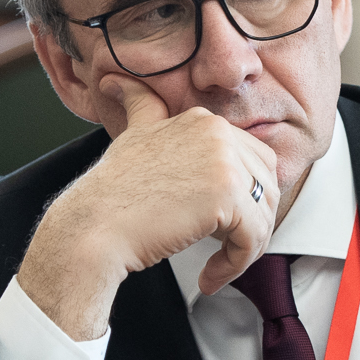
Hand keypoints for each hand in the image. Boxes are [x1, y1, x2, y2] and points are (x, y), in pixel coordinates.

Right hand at [17, 72, 279, 339]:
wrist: (93, 226)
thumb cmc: (111, 193)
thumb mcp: (132, 136)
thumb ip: (140, 106)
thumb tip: (117, 81)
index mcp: (204, 121)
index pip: (255, 161)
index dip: (245, 198)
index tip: (221, 225)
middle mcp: (218, 133)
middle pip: (267, 186)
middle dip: (252, 223)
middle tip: (224, 250)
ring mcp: (225, 162)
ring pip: (263, 215)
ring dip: (245, 249)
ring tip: (217, 267)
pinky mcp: (227, 197)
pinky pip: (253, 239)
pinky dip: (237, 265)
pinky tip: (210, 277)